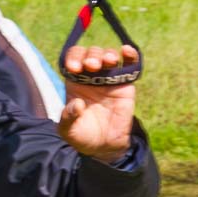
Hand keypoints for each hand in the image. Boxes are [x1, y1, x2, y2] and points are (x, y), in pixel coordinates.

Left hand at [58, 44, 137, 163]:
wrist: (104, 146)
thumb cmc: (83, 136)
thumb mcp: (68, 130)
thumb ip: (68, 118)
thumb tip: (77, 104)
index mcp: (74, 81)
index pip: (73, 59)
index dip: (73, 58)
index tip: (74, 67)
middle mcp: (91, 75)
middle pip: (91, 53)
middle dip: (91, 55)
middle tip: (91, 66)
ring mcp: (109, 77)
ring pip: (108, 55)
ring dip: (107, 54)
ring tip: (107, 62)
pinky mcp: (126, 83)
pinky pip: (129, 64)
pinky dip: (130, 54)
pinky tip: (126, 50)